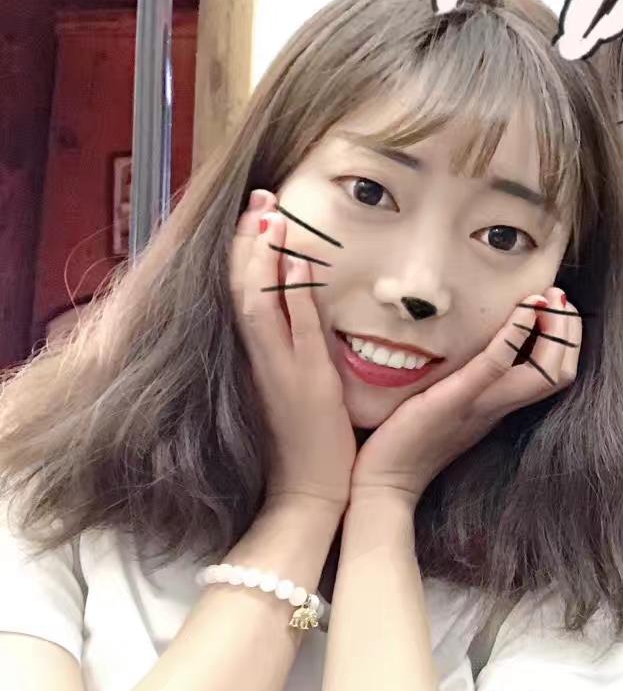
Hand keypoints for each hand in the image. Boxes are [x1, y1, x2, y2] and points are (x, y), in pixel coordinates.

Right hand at [230, 190, 355, 510]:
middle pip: (244, 287)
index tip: (258, 213)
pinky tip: (299, 261)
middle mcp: (263, 359)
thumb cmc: (309, 444)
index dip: (247, 252)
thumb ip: (295, 352)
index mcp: (261, 359)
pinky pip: (294, 329)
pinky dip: (293, 293)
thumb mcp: (296, 388)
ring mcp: (281, 369)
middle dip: (250, 239)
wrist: (309, 495)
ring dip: (265, 256)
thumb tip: (305, 316)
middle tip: (261, 196)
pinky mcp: (305, 382)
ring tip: (271, 215)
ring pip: (261, 301)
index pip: (246, 294)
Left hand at [350, 286, 580, 504]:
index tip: (558, 307)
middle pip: (561, 374)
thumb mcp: (446, 406)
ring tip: (549, 298)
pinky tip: (525, 308)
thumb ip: (463, 383)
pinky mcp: (457, 398)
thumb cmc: (406, 441)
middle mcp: (499, 406)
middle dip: (571, 330)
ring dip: (558, 330)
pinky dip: (516, 333)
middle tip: (560, 296)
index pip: (554, 375)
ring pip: (546, 373)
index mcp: (498, 406)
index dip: (567, 340)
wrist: (383, 482)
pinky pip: (496, 365)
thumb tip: (463, 344)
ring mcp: (482, 403)